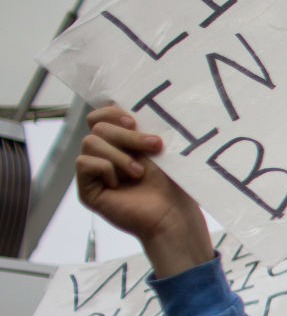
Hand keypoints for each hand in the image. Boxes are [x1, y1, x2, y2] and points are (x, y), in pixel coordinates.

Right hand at [76, 106, 212, 276]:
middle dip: (128, 135)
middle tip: (155, 147)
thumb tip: (128, 100)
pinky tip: (120, 184)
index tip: (134, 120)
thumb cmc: (173, 184)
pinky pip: (83, 164)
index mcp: (122, 142)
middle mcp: (105, 154)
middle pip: (98, 127)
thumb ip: (142, 127)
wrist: (173, 215)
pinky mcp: (88, 190)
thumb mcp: (160, 149)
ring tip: (139, 172)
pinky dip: (104, 169)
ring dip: (119, 155)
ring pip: (90, 142)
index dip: (111, 112)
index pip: (100, 115)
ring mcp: (95, 172)